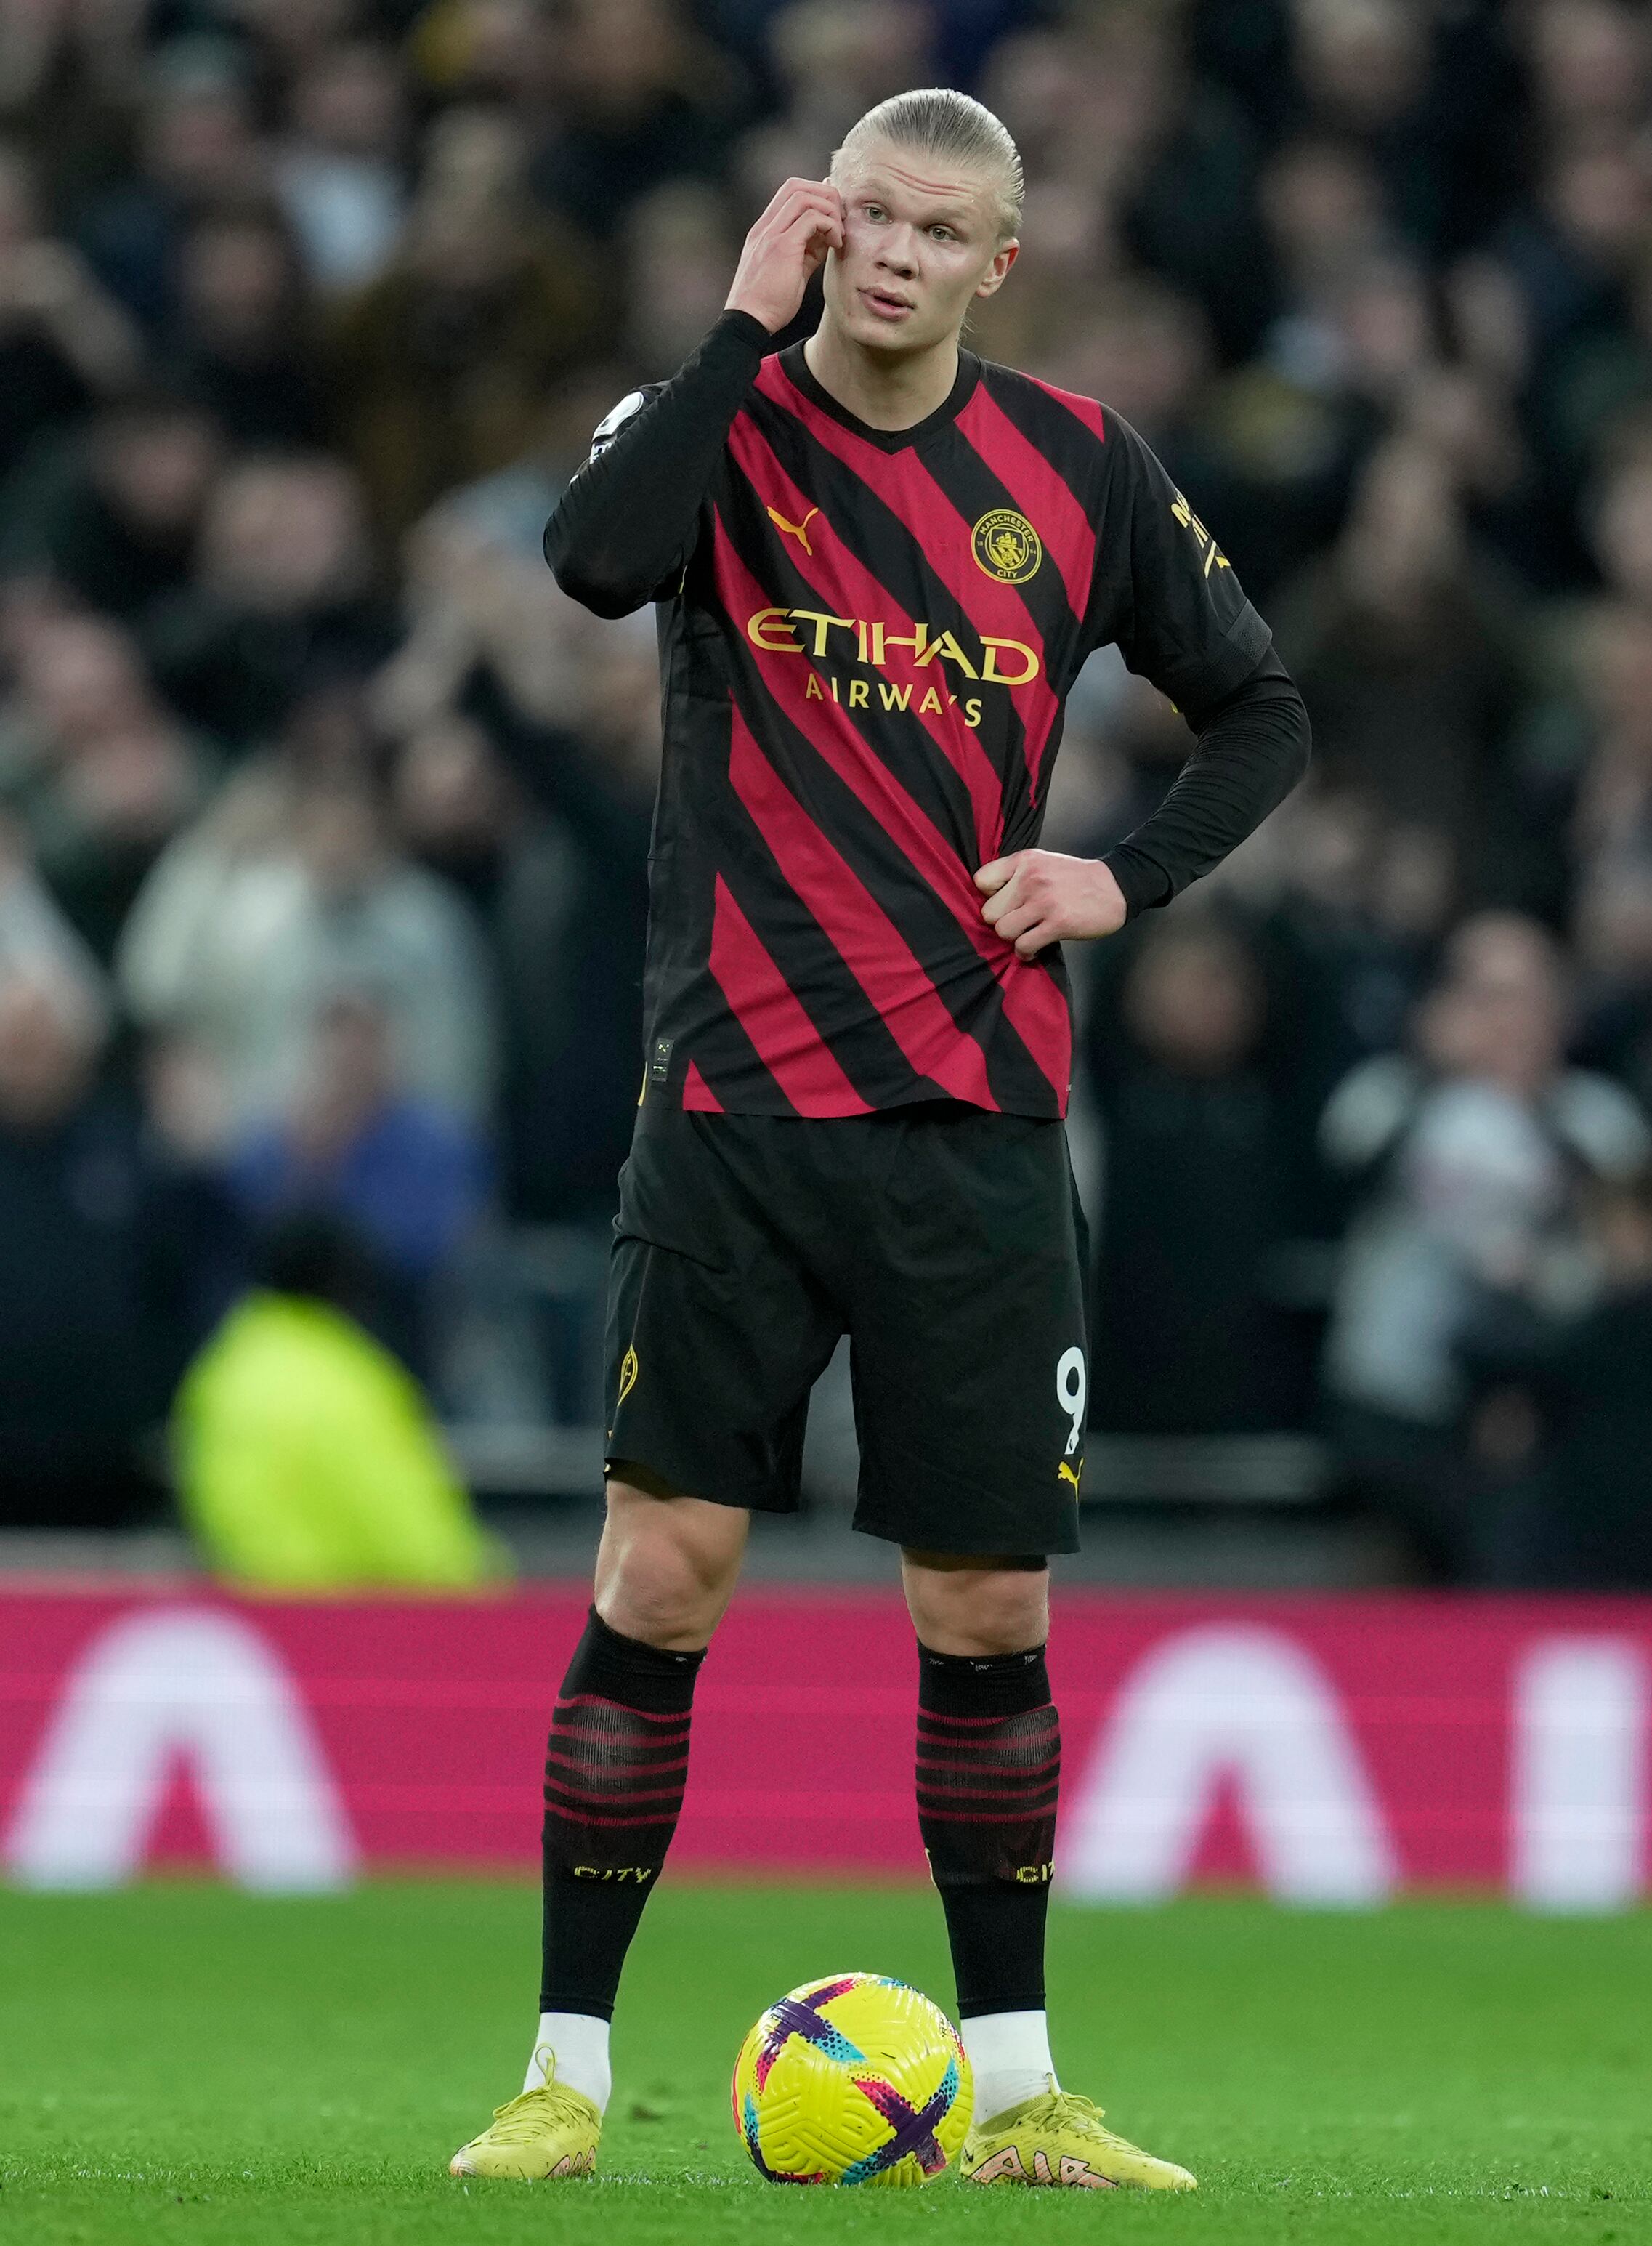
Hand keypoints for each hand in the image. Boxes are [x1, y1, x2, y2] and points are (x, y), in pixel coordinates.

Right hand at [725, 178, 843, 333]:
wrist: (748, 322)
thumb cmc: (768, 303)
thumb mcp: (792, 269)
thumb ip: (807, 249)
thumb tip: (828, 235)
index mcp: (765, 230)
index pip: (790, 192)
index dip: (816, 195)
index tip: (832, 217)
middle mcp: (765, 226)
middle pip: (797, 186)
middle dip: (825, 196)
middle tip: (840, 220)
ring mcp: (771, 234)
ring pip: (804, 196)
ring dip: (829, 210)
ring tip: (839, 234)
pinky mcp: (782, 247)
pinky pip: (812, 218)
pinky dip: (830, 225)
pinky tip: (836, 244)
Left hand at [975, 850, 1127, 958]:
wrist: (1116, 886)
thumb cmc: (1076, 878)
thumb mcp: (1043, 862)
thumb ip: (1016, 874)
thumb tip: (988, 898)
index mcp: (1024, 861)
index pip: (981, 881)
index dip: (988, 897)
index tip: (1004, 903)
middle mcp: (1031, 878)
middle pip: (989, 912)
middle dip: (1001, 922)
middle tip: (1018, 923)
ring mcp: (1044, 901)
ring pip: (1003, 931)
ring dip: (1013, 938)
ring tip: (1026, 936)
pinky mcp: (1058, 923)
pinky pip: (1024, 945)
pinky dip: (1026, 952)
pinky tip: (1034, 949)